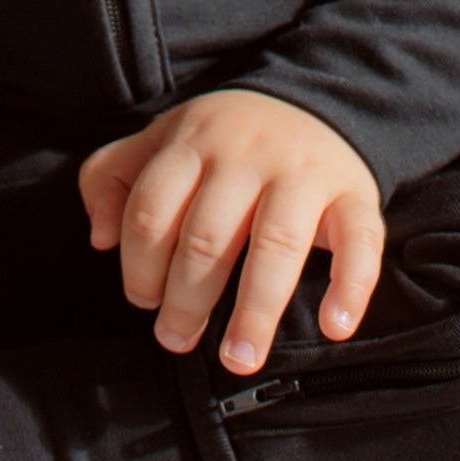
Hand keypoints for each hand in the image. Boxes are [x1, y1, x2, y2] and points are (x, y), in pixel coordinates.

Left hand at [78, 89, 383, 376]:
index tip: (144, 302)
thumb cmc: (225, 140)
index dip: (139, 266)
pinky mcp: (355, 193)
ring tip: (238, 358)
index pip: (151, 212)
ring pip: (276, 245)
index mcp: (193, 142)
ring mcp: (305, 173)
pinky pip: (360, 242)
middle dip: (186, 300)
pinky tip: (334, 329)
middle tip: (176, 339)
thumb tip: (100, 239)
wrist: (314, 102)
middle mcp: (248, 154)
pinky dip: (351, 288)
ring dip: (255, 311)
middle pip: (207, 237)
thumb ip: (112, 178)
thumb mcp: (161, 140)